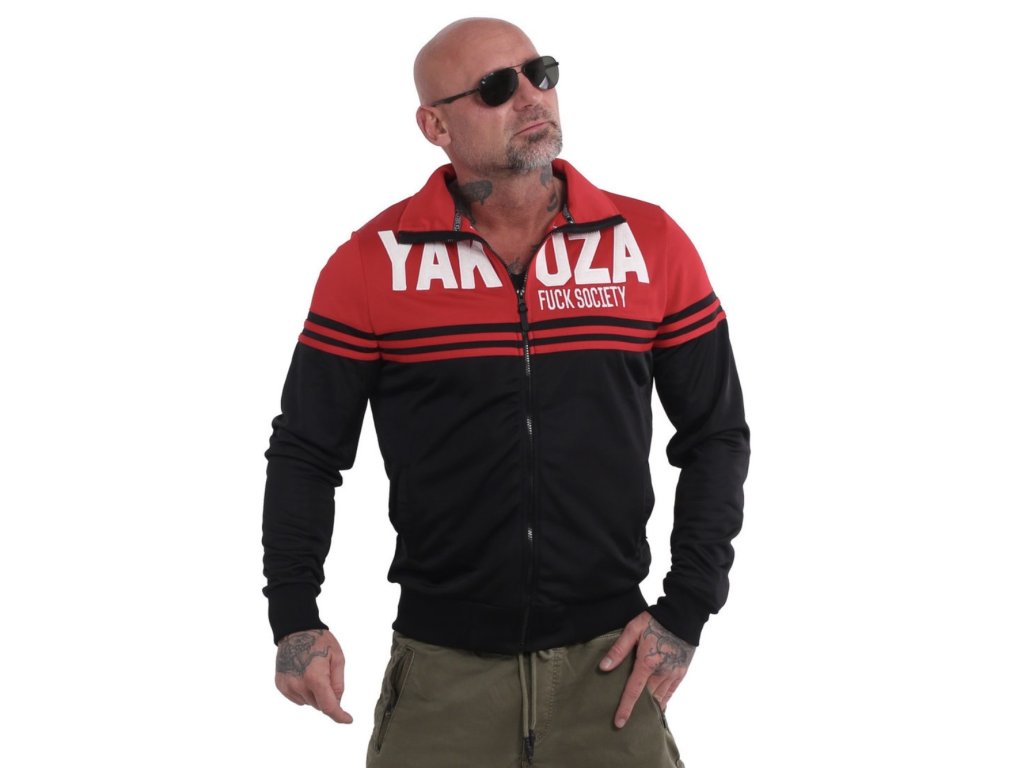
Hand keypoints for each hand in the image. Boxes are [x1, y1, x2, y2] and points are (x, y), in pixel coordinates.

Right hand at [274, 628, 352, 723]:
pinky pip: (298, 698)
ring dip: (315, 694)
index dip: (339, 716)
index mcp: (315, 678)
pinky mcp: (281, 685)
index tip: (348, 719)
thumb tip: (337, 702)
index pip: (329, 707)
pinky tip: (304, 675)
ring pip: (309, 702)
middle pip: (319, 704)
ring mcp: (288, 686)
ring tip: (314, 672)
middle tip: (327, 675)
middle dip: (327, 696)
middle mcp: (299, 686)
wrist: (296, 630)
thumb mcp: (337, 658)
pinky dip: (304, 691)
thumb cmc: (320, 642)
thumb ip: (338, 683)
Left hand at [599, 611, 694, 728]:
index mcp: (647, 663)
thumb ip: (619, 650)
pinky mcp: (681, 673)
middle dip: (638, 711)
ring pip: (660, 698)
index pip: (633, 692)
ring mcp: (673, 674)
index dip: (625, 709)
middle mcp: (662, 673)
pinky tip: (657, 706)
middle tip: (627, 721)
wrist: (682, 616)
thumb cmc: (655, 621)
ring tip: (640, 717)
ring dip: (650, 708)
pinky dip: (663, 701)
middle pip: (647, 699)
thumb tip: (604, 667)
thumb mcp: (633, 630)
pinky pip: (671, 693)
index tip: (619, 724)